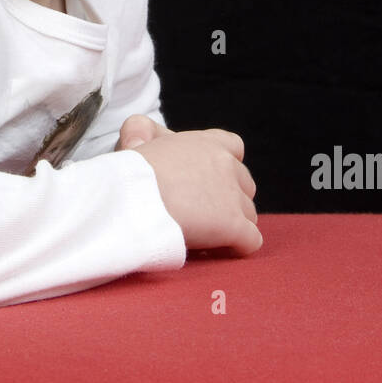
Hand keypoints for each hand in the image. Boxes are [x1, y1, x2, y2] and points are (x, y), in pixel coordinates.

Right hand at [116, 117, 260, 255]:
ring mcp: (233, 196)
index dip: (224, 165)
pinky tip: (211, 251)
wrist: (135, 197)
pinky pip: (250, 241)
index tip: (204, 181)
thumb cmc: (131, 171)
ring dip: (230, 227)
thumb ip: (141, 130)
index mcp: (207, 143)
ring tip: (202, 237)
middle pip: (244, 185)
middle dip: (228, 201)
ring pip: (248, 215)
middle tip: (199, 215)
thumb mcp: (134, 137)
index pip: (233, 146)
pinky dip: (235, 249)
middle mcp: (226, 165)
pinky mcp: (235, 226)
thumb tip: (141, 141)